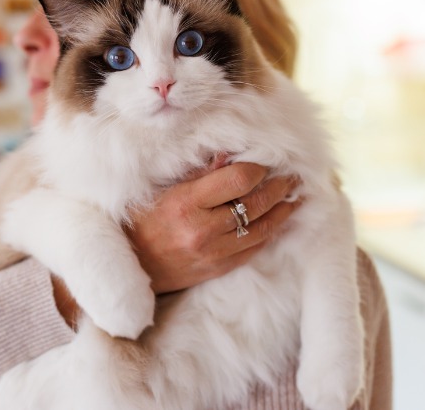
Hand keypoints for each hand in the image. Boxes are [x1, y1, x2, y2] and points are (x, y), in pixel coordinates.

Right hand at [126, 162, 300, 293]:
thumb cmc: (140, 221)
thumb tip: (231, 155)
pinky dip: (270, 232)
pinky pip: (253, 249)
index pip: (238, 180)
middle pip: (256, 204)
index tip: (266, 160)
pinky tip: (279, 220)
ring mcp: (212, 254)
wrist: (129, 265)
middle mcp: (202, 231)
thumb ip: (198, 173)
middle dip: (278, 186)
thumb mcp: (161, 190)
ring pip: (262, 229)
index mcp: (186, 203)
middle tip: (291, 175)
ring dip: (282, 211)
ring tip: (295, 196)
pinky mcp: (217, 269)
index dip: (258, 168)